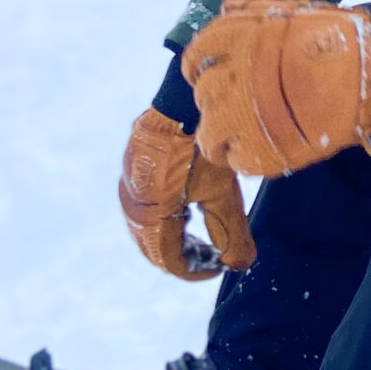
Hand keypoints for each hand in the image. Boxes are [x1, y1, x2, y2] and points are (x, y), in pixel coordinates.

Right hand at [118, 105, 255, 281]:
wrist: (184, 98)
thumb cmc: (204, 148)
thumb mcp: (222, 194)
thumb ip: (230, 233)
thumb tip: (241, 265)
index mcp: (150, 217)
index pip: (168, 260)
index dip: (196, 271)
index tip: (221, 266)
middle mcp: (132, 202)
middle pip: (153, 246)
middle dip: (184, 256)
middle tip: (212, 256)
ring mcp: (129, 181)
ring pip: (147, 225)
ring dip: (173, 236)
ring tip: (200, 235)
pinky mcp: (133, 163)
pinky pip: (143, 202)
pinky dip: (164, 214)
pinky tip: (185, 206)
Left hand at [182, 0, 370, 179]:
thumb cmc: (337, 35)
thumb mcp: (290, 10)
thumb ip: (252, 12)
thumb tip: (226, 12)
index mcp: (237, 43)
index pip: (196, 57)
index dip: (198, 69)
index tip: (206, 75)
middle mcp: (232, 79)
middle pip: (203, 99)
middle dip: (216, 103)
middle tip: (237, 106)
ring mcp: (244, 118)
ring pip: (211, 137)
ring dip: (222, 136)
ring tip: (243, 136)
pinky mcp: (263, 152)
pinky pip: (238, 162)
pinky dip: (247, 158)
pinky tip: (263, 149)